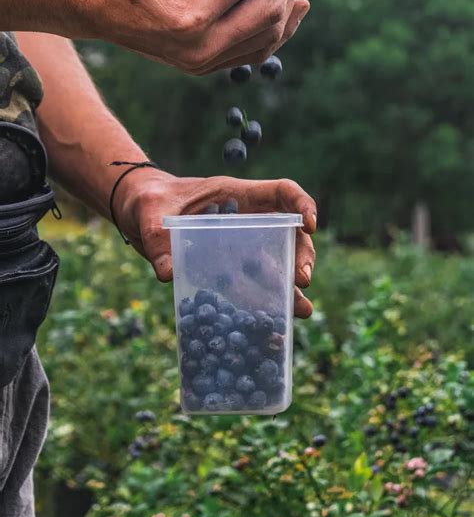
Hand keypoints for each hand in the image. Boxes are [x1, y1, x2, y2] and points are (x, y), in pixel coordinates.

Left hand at [114, 170, 316, 317]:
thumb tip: (167, 271)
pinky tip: (273, 324)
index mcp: (236, 195)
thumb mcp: (149, 214)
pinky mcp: (229, 268)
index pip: (281, 192)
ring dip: (291, 286)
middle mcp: (247, 219)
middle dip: (302, 254)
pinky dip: (265, 303)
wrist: (138, 214)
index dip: (301, 203)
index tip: (310, 224)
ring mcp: (240, 245)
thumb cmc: (148, 201)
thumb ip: (158, 237)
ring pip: (278, 262)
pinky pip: (253, 285)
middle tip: (302, 280)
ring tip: (301, 311)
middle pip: (289, 232)